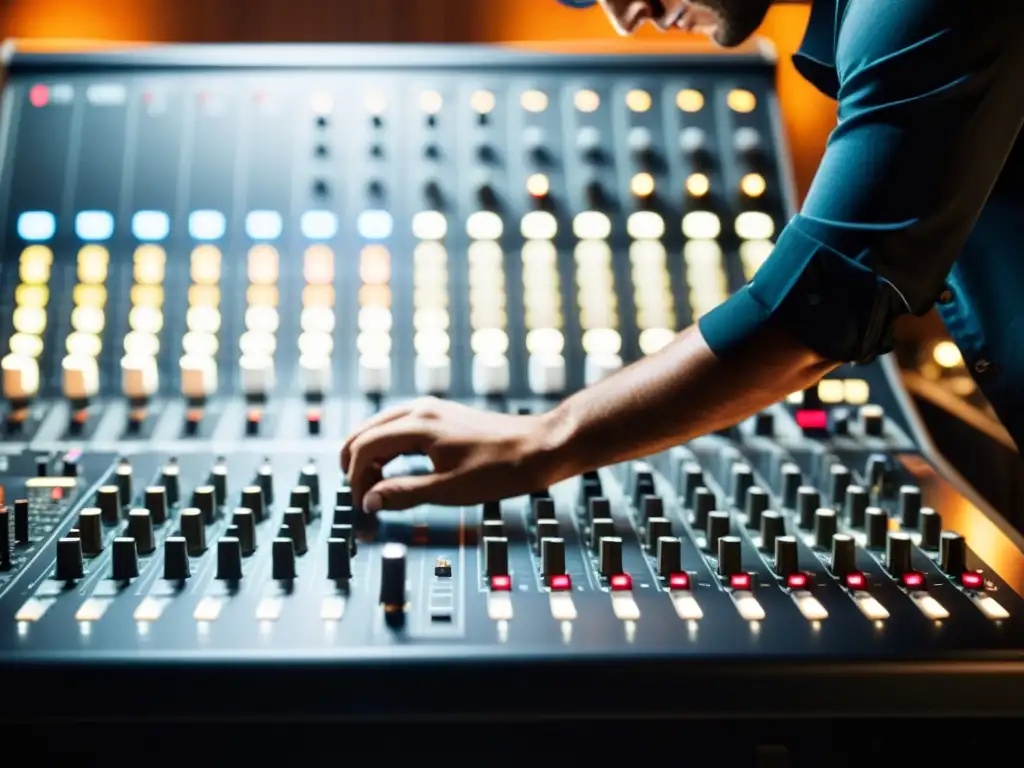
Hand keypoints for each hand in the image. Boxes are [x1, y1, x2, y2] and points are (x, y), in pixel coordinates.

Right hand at [341, 398, 560, 512]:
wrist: (539, 447)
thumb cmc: (501, 469)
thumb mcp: (450, 490)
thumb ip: (404, 494)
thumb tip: (369, 502)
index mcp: (419, 425)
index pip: (365, 447)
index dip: (355, 480)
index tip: (362, 507)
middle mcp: (420, 410)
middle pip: (365, 432)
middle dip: (354, 465)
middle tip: (360, 497)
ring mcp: (431, 410)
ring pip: (379, 428)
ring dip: (369, 456)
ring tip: (373, 487)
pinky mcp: (440, 416)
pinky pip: (398, 427)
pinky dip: (386, 447)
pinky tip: (393, 470)